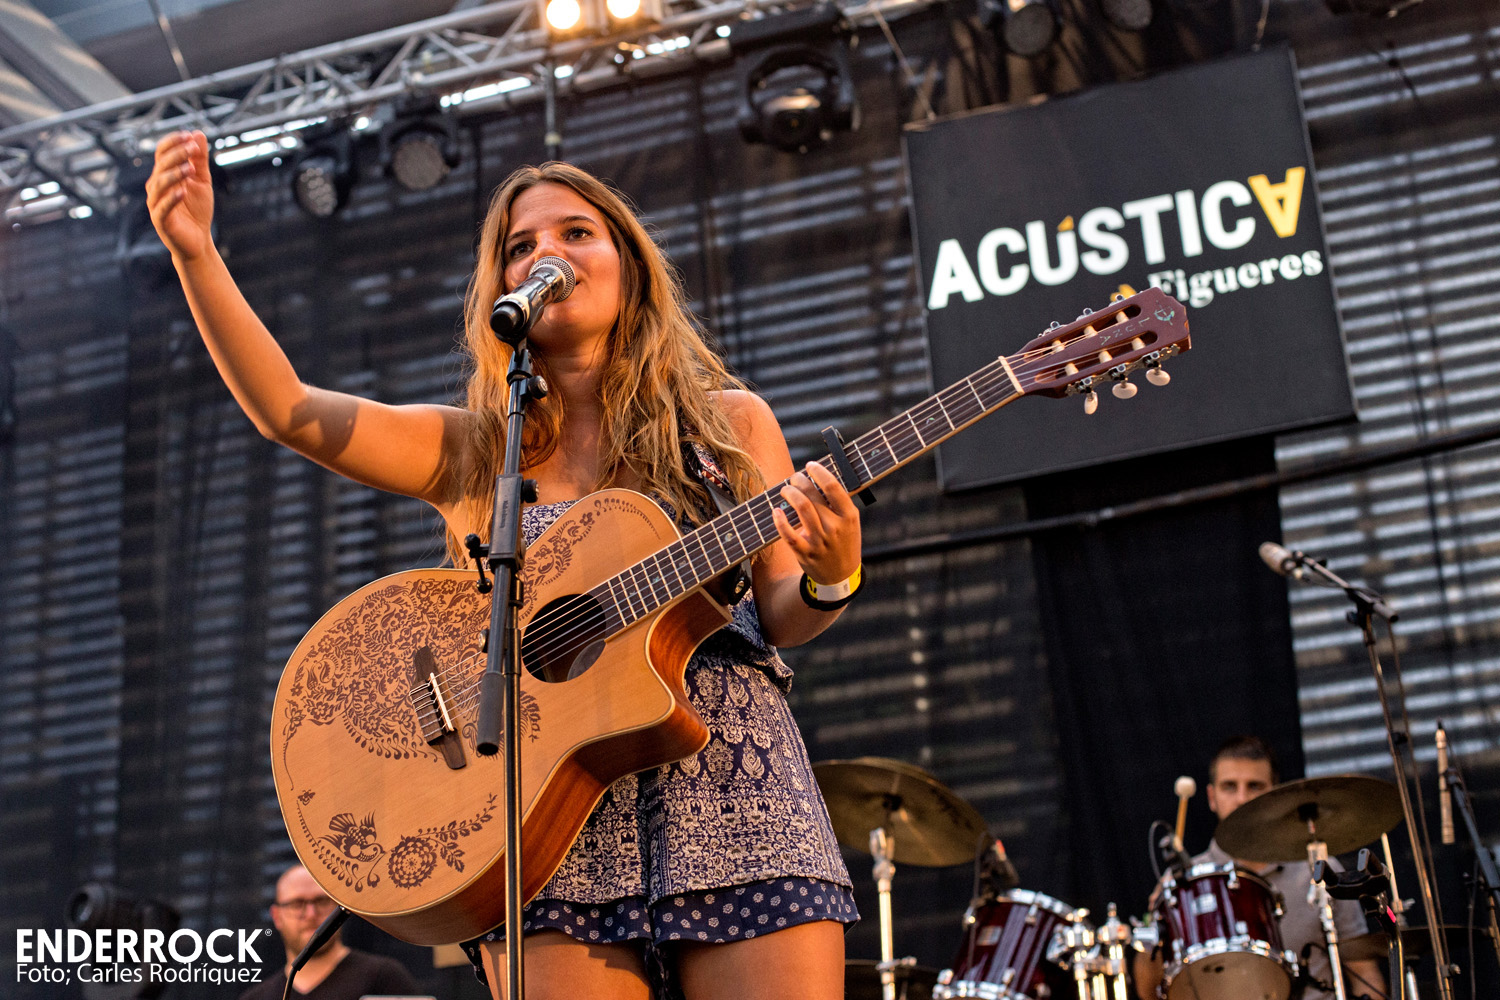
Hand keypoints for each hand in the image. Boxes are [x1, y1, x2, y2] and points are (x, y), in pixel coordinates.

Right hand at [146, 130, 213, 261]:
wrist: (198, 241)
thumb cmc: (197, 210)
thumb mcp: (202, 181)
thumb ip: (200, 159)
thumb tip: (197, 133)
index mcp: (164, 174)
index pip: (162, 152)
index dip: (173, 142)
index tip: (190, 136)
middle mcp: (156, 186)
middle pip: (161, 165)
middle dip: (177, 154)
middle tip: (193, 148)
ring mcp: (156, 203)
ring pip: (159, 184)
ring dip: (174, 174)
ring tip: (190, 168)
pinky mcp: (160, 221)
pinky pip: (162, 207)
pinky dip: (171, 198)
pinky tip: (182, 191)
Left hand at [771, 461, 861, 587]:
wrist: (841, 576)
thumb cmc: (844, 542)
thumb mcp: (850, 523)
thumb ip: (839, 503)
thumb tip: (818, 476)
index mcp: (848, 516)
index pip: (832, 486)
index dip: (818, 471)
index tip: (810, 465)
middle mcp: (834, 527)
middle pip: (812, 495)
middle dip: (799, 480)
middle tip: (794, 478)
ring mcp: (819, 541)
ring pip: (801, 508)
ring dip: (789, 493)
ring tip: (786, 489)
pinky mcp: (805, 553)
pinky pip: (789, 534)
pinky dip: (780, 521)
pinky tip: (776, 511)